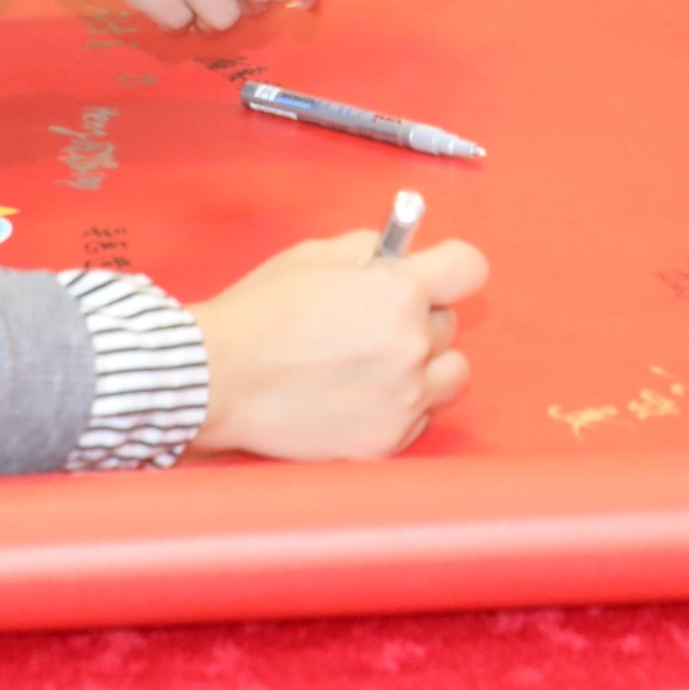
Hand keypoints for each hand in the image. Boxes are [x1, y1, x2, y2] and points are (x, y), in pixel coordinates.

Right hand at [188, 228, 487, 458]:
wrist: (218, 379)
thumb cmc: (260, 314)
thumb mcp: (317, 254)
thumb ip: (373, 248)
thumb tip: (404, 254)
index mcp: (400, 292)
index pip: (470, 268)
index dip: (450, 266)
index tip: (435, 272)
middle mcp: (412, 346)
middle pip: (450, 323)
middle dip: (419, 317)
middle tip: (372, 322)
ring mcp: (404, 399)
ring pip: (449, 375)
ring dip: (423, 365)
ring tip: (373, 363)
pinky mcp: (387, 441)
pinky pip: (421, 416)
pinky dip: (400, 405)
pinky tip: (358, 395)